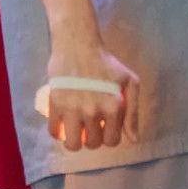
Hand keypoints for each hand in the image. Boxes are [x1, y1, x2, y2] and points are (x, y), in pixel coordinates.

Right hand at [41, 34, 140, 153]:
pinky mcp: (55, 103)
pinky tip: (61, 126)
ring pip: (73, 144)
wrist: (78, 44)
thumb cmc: (106, 63)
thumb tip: (133, 139)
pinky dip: (57, 133)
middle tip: (90, 127)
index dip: (109, 137)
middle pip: (93, 144)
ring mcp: (72, 108)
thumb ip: (133, 112)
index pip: (112, 141)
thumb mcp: (129, 82)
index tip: (104, 128)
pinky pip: (54, 131)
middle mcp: (93, 111)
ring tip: (76, 131)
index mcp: (113, 107)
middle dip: (93, 139)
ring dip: (75, 141)